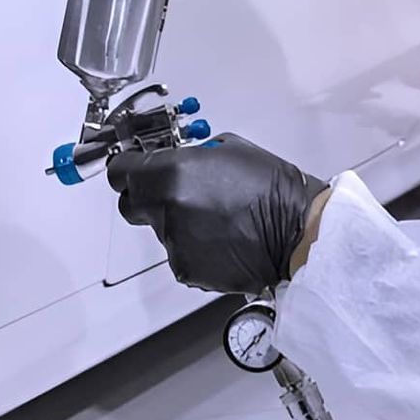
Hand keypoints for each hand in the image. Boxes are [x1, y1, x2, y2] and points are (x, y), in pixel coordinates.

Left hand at [106, 134, 328, 295]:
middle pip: (132, 204)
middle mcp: (168, 209)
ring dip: (177, 223)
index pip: (121, 173)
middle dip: (147, 197)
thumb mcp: (228, 149)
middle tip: (174, 193)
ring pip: (159, 230)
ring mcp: (175, 243)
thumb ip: (190, 157)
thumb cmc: (273, 188)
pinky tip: (221, 238)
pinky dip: (193, 247)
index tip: (131, 169)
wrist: (298, 231)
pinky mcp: (187, 270)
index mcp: (173, 174)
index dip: (126, 170)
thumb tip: (174, 161)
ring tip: (215, 218)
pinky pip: (178, 254)